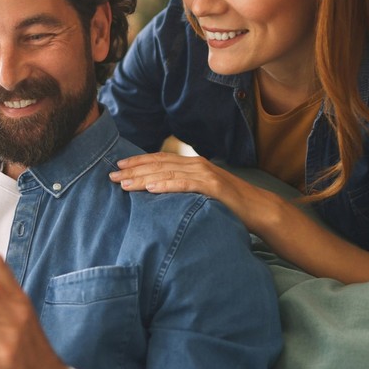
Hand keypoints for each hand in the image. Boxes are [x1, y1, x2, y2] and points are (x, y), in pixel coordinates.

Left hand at [108, 152, 256, 220]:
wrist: (257, 208)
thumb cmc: (227, 203)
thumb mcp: (201, 192)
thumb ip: (183, 188)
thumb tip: (158, 192)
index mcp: (192, 164)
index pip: (159, 160)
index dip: (137, 162)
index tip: (117, 166)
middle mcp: (196, 164)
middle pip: (158, 165)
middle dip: (133, 170)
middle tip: (111, 175)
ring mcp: (205, 174)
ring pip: (167, 174)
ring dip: (143, 178)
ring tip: (124, 184)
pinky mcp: (213, 187)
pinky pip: (185, 185)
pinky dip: (166, 185)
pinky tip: (150, 189)